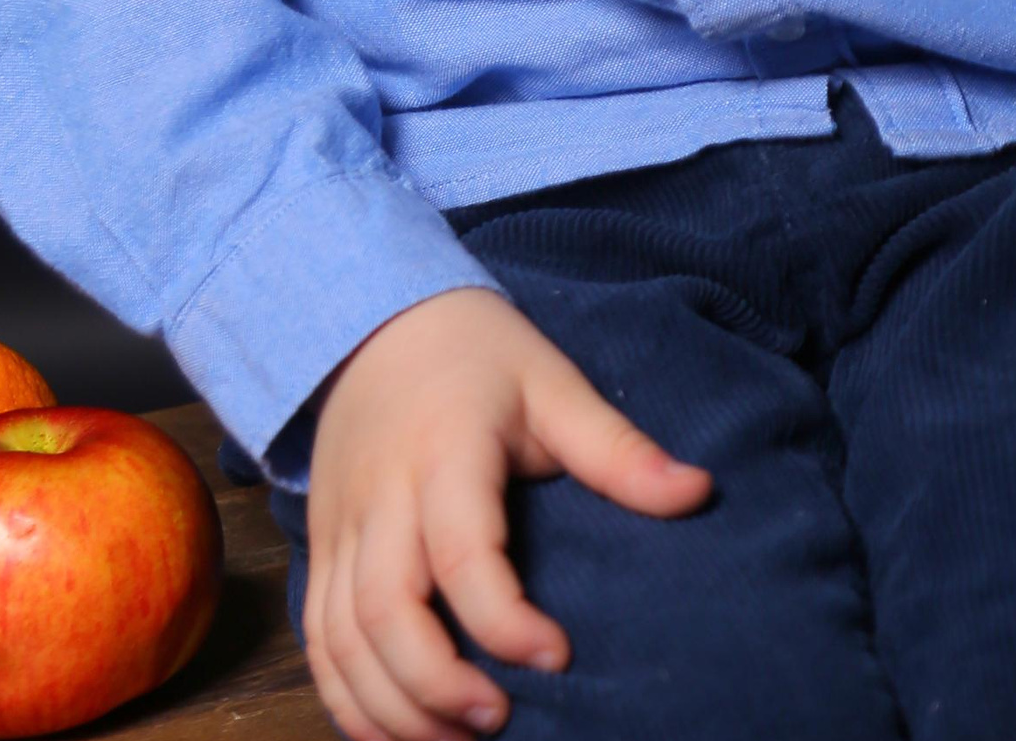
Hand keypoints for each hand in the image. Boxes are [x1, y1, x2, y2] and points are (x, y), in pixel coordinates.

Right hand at [300, 285, 711, 740]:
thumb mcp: (551, 382)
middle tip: (500, 721)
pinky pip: (316, 638)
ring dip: (390, 706)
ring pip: (341, 638)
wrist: (371, 317)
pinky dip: (345, 696)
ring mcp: (340, 525)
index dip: (505, 620)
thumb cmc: (476, 354)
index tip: (557, 656)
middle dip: (437, 685)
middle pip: (385, 611)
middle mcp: (381, 495)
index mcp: (444, 450)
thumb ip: (615, 448)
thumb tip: (699, 492)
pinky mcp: (319, 546)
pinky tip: (392, 732)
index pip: (461, 552)